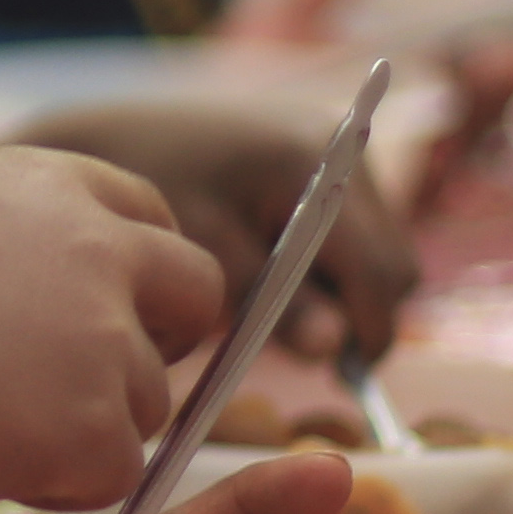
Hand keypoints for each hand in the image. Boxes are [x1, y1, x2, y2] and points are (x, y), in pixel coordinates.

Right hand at [0, 150, 227, 510]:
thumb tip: (22, 290)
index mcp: (41, 179)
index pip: (142, 207)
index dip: (134, 265)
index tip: (110, 304)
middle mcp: (94, 245)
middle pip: (194, 288)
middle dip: (163, 336)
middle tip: (95, 380)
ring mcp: (103, 335)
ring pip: (146, 398)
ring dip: (87, 423)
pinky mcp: (97, 424)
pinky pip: (113, 471)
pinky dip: (62, 483)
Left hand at [1, 96, 416, 360]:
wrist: (118, 135)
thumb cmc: (151, 194)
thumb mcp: (205, 258)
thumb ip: (273, 305)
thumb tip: (332, 347)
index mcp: (317, 162)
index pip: (380, 271)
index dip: (367, 334)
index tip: (336, 378)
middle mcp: (346, 146)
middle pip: (394, 265)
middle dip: (355, 312)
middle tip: (290, 339)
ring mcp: (344, 148)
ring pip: (382, 254)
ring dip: (342, 289)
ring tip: (268, 295)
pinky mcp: (335, 159)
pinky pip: (360, 233)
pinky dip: (330, 263)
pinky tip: (272, 264)